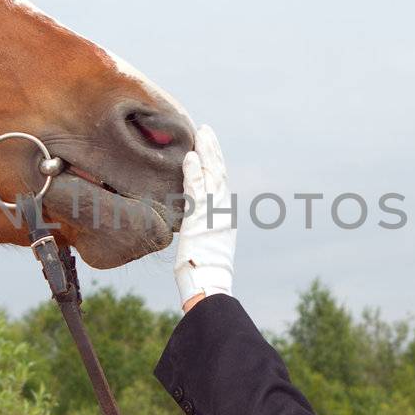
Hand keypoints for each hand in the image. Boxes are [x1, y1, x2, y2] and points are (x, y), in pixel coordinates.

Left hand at [173, 123, 235, 306]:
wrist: (210, 284)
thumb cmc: (204, 272)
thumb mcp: (205, 245)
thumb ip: (202, 229)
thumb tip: (194, 225)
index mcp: (225, 216)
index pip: (220, 182)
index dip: (215, 162)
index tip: (208, 146)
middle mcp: (224, 211)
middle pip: (220, 172)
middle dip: (213, 149)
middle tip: (206, 130)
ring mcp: (215, 213)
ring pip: (213, 175)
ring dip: (206, 152)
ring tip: (200, 133)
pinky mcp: (203, 218)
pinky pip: (198, 189)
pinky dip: (194, 171)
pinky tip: (189, 156)